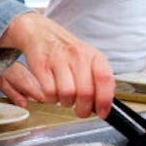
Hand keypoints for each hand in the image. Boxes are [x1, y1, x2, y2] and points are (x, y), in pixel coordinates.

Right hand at [0, 13, 114, 117]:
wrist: (41, 33)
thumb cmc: (67, 51)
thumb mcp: (89, 59)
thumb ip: (98, 80)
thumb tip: (104, 104)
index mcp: (93, 56)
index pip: (105, 79)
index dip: (104, 100)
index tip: (102, 112)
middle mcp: (78, 56)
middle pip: (85, 93)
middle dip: (83, 109)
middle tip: (81, 110)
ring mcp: (58, 60)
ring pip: (67, 95)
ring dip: (66, 102)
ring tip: (65, 97)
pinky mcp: (41, 66)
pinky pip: (49, 93)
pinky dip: (51, 98)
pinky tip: (53, 92)